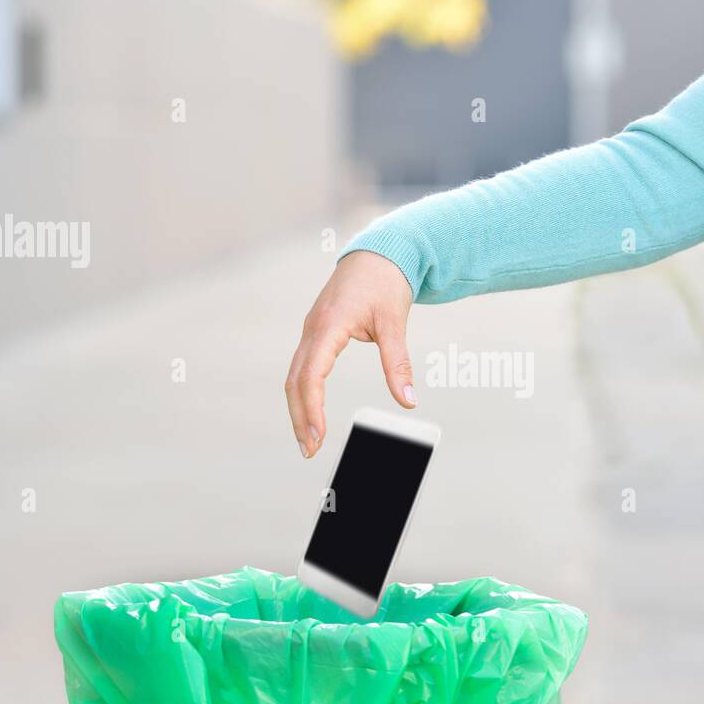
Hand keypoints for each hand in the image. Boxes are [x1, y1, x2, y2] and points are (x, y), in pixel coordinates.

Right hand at [285, 250, 414, 456]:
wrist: (378, 253)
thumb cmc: (386, 283)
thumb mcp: (395, 323)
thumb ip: (398, 364)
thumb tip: (409, 402)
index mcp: (328, 325)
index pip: (311, 375)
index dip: (312, 408)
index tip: (319, 436)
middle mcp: (313, 329)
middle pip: (295, 381)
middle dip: (300, 417)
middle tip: (310, 451)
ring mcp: (312, 330)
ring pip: (295, 375)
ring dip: (299, 408)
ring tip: (309, 440)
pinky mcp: (317, 332)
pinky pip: (302, 367)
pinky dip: (303, 393)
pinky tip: (311, 413)